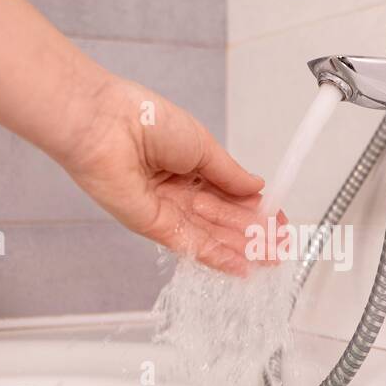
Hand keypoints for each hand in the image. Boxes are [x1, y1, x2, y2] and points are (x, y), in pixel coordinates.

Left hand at [59, 74, 275, 275]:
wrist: (106, 125)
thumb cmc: (146, 120)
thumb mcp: (203, 145)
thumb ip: (229, 173)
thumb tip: (257, 187)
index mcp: (188, 164)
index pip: (227, 193)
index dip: (254, 208)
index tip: (277, 219)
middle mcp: (177, 189)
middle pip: (221, 218)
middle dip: (252, 232)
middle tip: (279, 246)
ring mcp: (165, 210)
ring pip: (210, 234)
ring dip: (240, 247)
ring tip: (270, 258)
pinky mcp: (152, 226)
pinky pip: (190, 244)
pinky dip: (216, 256)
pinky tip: (241, 266)